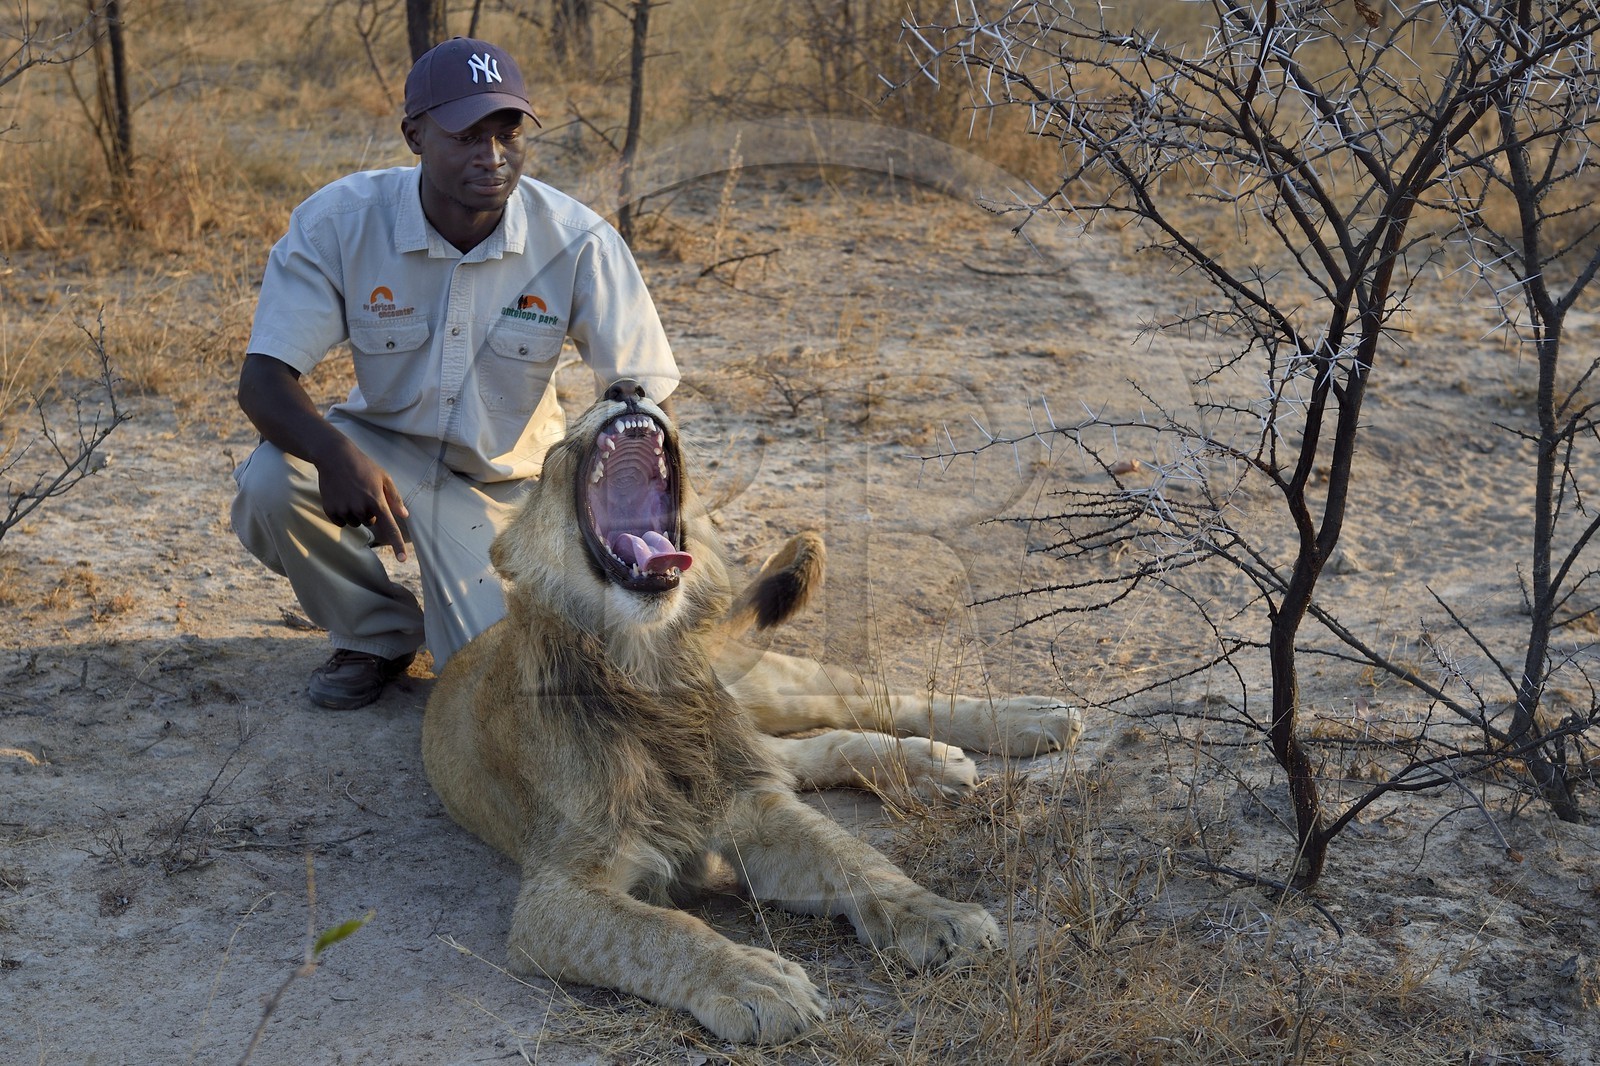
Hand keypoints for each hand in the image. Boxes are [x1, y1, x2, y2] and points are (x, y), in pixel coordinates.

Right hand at [313, 439, 410, 561]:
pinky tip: (341, 498)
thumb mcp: (384, 477)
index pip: (390, 527)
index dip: (397, 545)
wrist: (335, 456)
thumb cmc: (364, 466)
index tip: (402, 559)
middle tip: (363, 493)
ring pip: (355, 524)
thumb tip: (404, 515)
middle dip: (369, 512)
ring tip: (351, 493)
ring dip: (355, 513)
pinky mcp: (330, 510)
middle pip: (370, 523)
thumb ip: (395, 498)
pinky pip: (341, 522)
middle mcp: (361, 508)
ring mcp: (344, 509)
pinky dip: (342, 514)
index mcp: (377, 500)